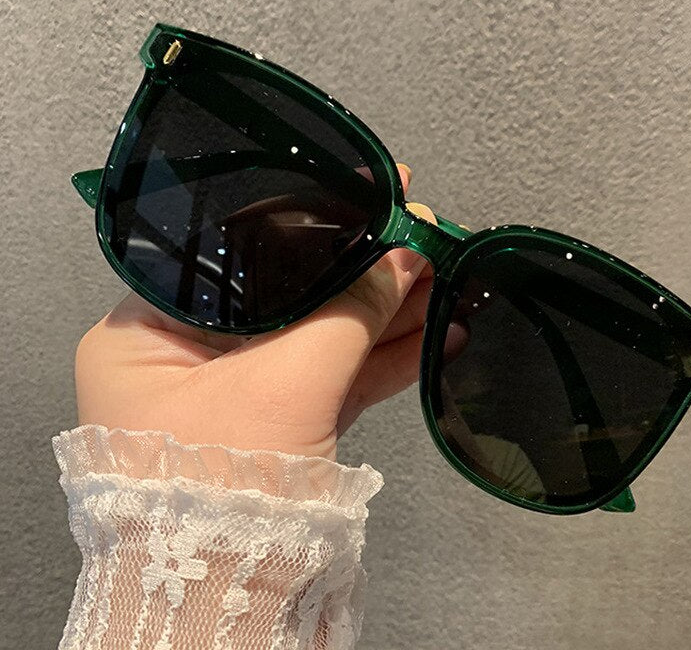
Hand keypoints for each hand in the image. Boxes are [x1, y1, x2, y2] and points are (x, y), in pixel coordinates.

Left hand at [75, 164, 443, 461]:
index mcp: (148, 332)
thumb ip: (349, 310)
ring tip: (438, 276)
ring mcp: (239, 389)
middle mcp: (187, 355)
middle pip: (288, 290)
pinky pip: (334, 371)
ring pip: (320, 331)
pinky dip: (381, 355)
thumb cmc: (216, 496)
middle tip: (414, 233)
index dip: (307, 222)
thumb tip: (402, 256)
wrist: (229, 596)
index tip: (361, 196)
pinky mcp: (281, 418)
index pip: (237, 252)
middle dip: (360, 267)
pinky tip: (430, 332)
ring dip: (383, 309)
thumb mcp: (285, 382)